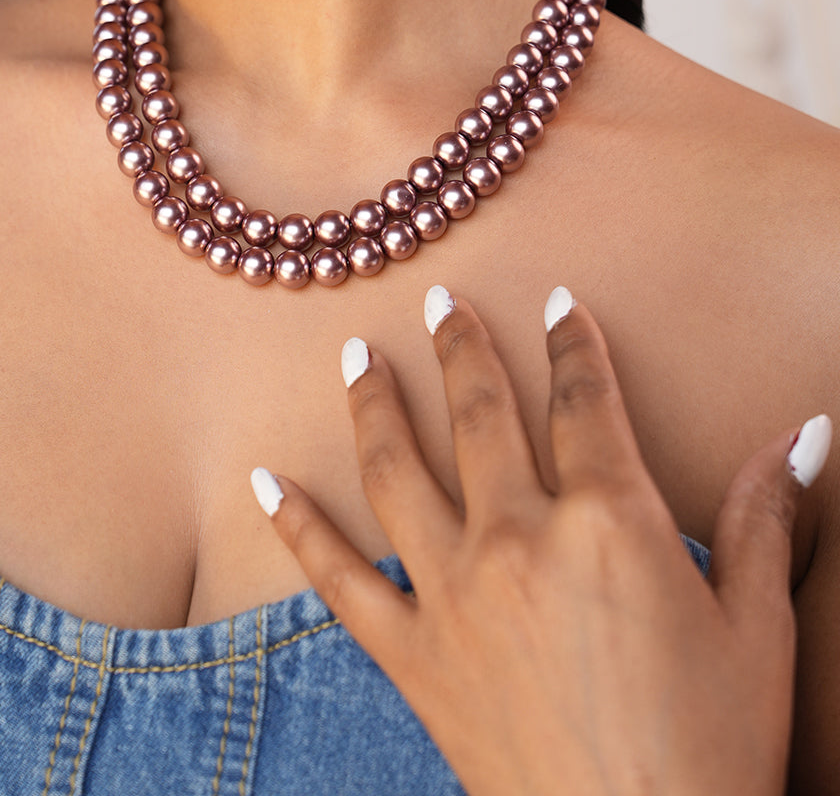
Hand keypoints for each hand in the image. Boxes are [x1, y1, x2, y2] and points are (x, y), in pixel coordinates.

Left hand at [250, 285, 832, 795]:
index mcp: (608, 519)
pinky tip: (264, 480)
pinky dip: (295, 523)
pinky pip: (336, 579)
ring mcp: (453, 594)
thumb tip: (803, 434)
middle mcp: (518, 537)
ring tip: (358, 355)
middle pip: (481, 413)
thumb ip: (769, 518)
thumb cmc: (712, 747)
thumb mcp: (756, 627)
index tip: (558, 302)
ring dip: (374, 403)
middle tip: (441, 301)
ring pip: (398, 469)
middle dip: (462, 347)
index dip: (574, 343)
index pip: (585, 400)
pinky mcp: (412, 656)